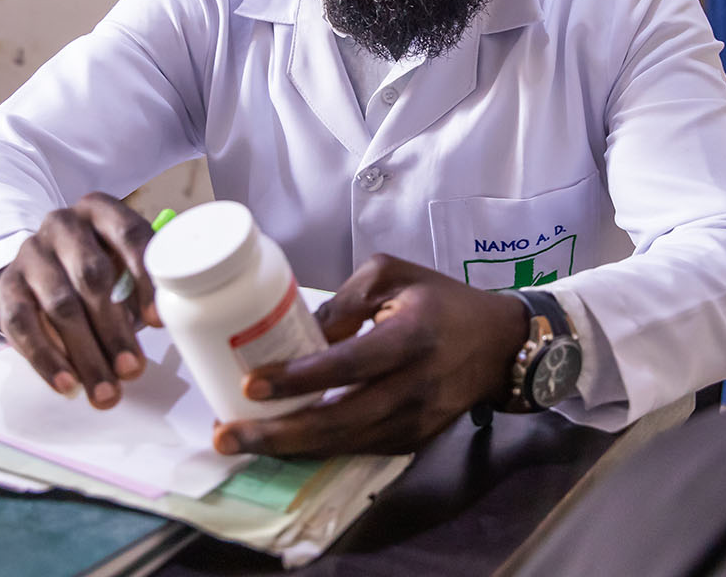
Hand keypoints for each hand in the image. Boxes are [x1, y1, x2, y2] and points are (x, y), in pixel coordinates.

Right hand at [0, 192, 160, 408]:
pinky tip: (68, 384)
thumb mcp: (121, 265)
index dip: (145, 281)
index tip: (157, 323)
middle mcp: (63, 225)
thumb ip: (142, 289)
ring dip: (87, 353)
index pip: (130, 236)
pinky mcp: (7, 285)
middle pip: (93, 276)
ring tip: (106, 390)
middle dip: (115, 330)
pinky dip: (47, 359)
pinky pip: (24, 325)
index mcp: (101, 211)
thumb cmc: (95, 270)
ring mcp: (31, 253)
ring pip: (61, 305)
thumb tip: (163, 332)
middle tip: (132, 370)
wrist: (37, 271)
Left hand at [212, 253, 528, 457]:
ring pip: (343, 444)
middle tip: (226, 435)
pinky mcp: (412, 441)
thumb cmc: (442, 302)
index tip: (253, 383)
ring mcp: (414, 422)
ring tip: (239, 440)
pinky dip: (314, 449)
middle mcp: (414, 388)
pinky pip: (356, 449)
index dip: (300, 378)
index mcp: (411, 338)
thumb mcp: (394, 275)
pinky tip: (279, 442)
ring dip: (287, 447)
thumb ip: (345, 300)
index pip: (349, 365)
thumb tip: (301, 335)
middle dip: (277, 433)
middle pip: (339, 421)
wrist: (499, 346)